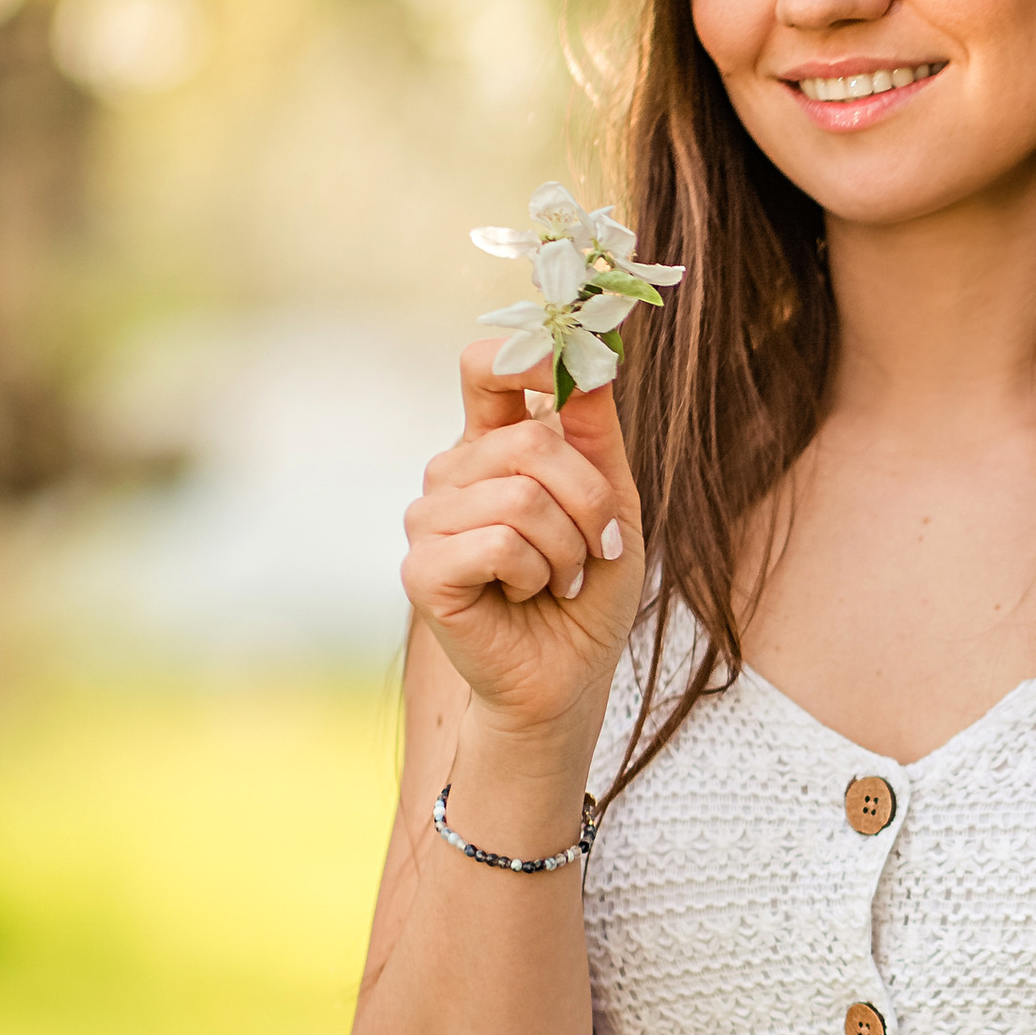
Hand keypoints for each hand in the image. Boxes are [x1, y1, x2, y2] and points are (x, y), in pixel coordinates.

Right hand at [401, 339, 644, 758]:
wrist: (568, 676)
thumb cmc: (587, 590)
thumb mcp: (612, 500)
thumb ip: (595, 431)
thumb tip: (592, 358)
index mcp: (491, 445)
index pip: (485, 366)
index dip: (529, 360)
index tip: (574, 378)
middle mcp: (452, 474)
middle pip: (530, 439)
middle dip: (589, 499)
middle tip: (596, 547)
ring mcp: (428, 519)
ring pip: (520, 496)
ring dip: (567, 548)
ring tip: (559, 579)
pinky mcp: (422, 569)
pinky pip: (498, 542)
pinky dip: (536, 574)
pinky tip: (525, 596)